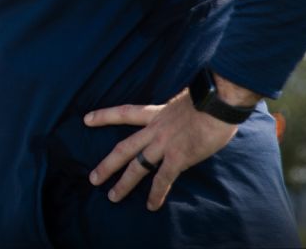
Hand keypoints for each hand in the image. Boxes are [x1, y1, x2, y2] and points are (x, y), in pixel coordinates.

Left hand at [84, 88, 239, 210]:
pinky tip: (151, 206)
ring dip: (124, 183)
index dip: (104, 116)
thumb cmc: (209, 98)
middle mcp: (155, 130)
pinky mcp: (179, 157)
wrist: (219, 101)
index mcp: (156, 113)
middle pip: (123, 148)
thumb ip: (176, 111)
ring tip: (112, 197)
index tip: (86, 119)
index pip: (124, 113)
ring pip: (137, 167)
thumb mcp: (184, 100)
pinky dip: (157, 194)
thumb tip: (181, 113)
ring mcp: (165, 144)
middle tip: (93, 178)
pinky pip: (164, 179)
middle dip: (107, 164)